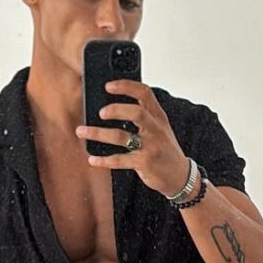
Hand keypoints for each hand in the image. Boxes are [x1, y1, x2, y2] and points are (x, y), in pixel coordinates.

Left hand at [76, 80, 190, 196]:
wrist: (180, 177)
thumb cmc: (165, 150)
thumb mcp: (160, 129)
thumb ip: (143, 116)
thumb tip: (111, 107)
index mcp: (158, 117)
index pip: (145, 93)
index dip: (126, 86)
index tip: (108, 85)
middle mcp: (156, 129)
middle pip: (136, 112)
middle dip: (116, 110)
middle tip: (100, 112)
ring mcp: (151, 147)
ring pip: (122, 136)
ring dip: (98, 133)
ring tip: (81, 131)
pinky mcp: (144, 163)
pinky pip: (119, 160)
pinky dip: (103, 160)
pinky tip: (92, 159)